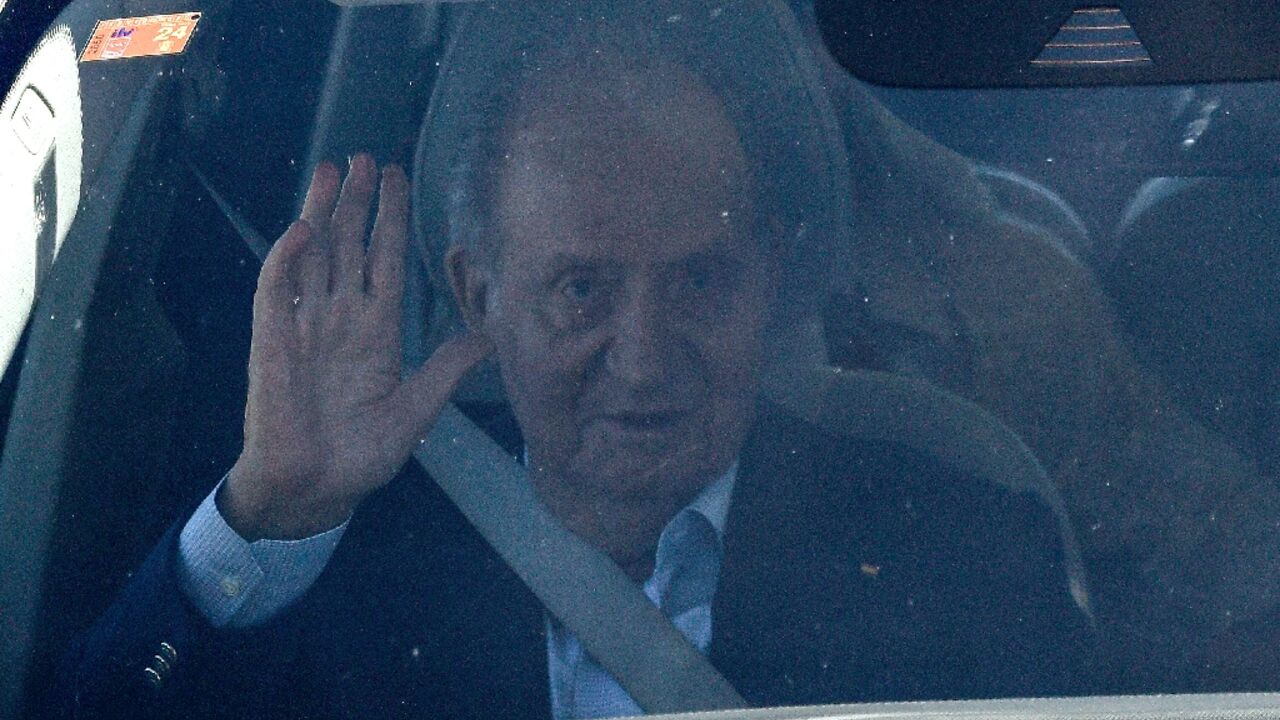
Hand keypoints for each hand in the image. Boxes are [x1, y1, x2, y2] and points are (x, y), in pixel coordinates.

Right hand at [221, 154, 492, 539]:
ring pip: (313, 256)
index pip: (384, 261)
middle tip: (366, 157)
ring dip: (321, 213)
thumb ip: (446, 370)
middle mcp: (341, 320)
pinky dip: (287, 261)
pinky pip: (277, 293)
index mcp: (376, 332)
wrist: (315, 492)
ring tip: (332, 170)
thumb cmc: (361, 457)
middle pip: (349, 246)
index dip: (391, 220)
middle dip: (358, 203)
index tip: (397, 179)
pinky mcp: (273, 343)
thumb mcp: (417, 410)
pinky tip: (303, 230)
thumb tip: (489, 338)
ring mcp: (306, 327)